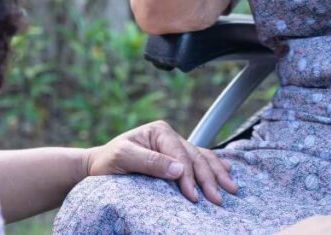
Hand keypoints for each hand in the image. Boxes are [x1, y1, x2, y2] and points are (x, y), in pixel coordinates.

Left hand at [83, 120, 237, 205]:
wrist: (98, 167)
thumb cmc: (107, 161)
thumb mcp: (123, 157)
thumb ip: (149, 162)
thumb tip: (179, 169)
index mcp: (159, 131)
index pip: (181, 154)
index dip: (189, 176)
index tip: (194, 197)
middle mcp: (170, 136)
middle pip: (195, 157)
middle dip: (209, 178)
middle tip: (218, 199)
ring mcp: (174, 146)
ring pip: (202, 158)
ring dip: (217, 173)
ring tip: (231, 188)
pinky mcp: (176, 158)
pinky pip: (199, 160)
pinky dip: (214, 166)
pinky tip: (227, 171)